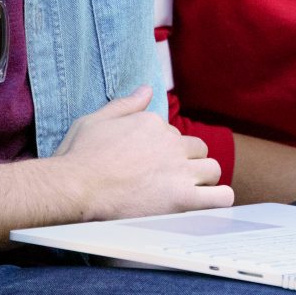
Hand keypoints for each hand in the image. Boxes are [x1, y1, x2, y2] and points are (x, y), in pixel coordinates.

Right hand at [52, 85, 232, 221]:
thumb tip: (147, 89)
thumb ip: (126, 104)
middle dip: (187, 164)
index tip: (147, 166)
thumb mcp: (96, 119)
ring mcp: (179, 170)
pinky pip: (220, 197)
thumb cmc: (79, 156)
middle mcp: (171, 143)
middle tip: (167, 182)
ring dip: (202, 181)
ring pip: (212, 170)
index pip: (174, 135)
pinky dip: (218, 201)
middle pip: (198, 150)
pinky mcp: (183, 198)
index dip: (163, 152)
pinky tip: (205, 205)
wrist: (74, 187)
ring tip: (184, 195)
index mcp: (153, 123)